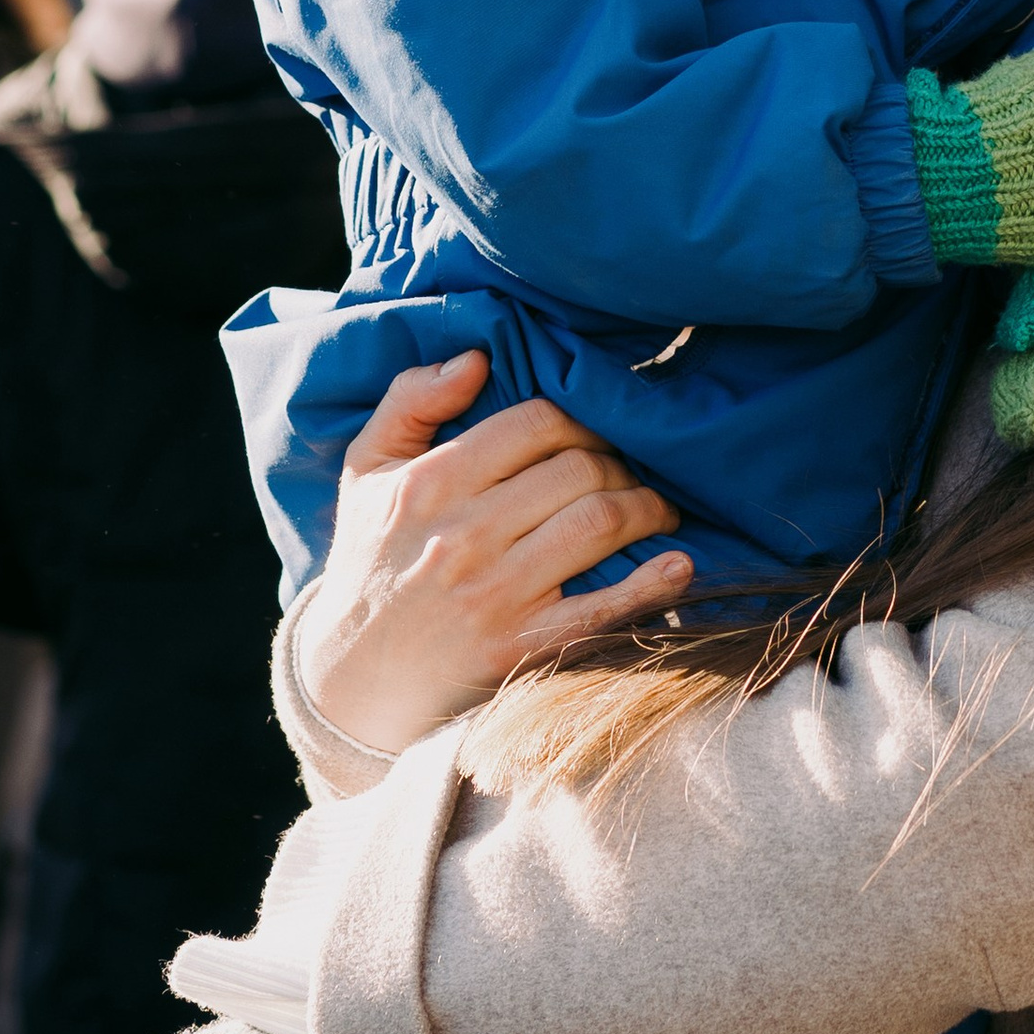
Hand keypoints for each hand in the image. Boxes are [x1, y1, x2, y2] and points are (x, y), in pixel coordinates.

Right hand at [294, 351, 691, 756]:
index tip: (595, 433)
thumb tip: (477, 358)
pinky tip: (680, 564)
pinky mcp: (523, 647)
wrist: (353, 676)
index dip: (581, 419)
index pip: (536, 423)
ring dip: (645, 508)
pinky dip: (653, 584)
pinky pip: (605, 608)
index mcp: (429, 483)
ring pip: (600, 523)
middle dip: (619, 462)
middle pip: (578, 469)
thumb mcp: (366, 472)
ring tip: (655, 508)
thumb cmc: (370, 560)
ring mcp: (496, 594)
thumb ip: (410, 402)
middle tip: (631, 470)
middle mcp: (464, 535)